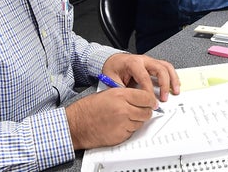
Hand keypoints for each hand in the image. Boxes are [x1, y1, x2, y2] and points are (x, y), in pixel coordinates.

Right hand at [65, 53, 180, 149]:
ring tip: (126, 117)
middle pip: (147, 111)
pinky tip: (120, 124)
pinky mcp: (120, 135)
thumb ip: (126, 95)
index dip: (150, 100)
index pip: (146, 97)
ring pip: (141, 122)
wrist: (76, 124)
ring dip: (138, 120)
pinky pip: (133, 131)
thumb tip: (142, 98)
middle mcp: (123, 109)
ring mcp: (122, 123)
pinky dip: (130, 128)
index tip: (151, 101)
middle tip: (142, 110)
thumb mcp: (108, 93)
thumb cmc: (88, 108)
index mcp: (120, 95)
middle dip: (146, 111)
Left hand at [102, 53, 179, 101]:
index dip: (149, 91)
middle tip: (164, 98)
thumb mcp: (112, 79)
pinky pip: (166, 68)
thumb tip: (129, 102)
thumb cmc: (113, 68)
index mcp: (133, 63)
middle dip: (164, 85)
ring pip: (166, 67)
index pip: (144, 77)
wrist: (113, 60)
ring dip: (173, 79)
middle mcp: (143, 60)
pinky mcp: (153, 64)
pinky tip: (174, 85)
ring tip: (175, 91)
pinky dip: (172, 76)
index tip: (150, 102)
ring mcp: (150, 61)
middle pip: (160, 69)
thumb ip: (121, 90)